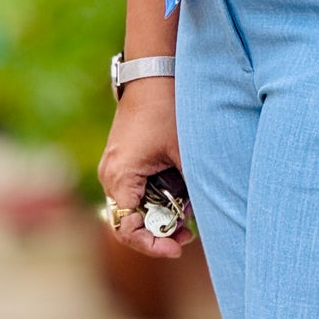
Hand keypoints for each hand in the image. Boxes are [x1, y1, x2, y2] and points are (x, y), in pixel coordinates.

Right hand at [97, 77, 193, 257]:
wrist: (155, 72)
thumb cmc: (169, 109)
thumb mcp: (186, 154)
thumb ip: (191, 190)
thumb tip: (207, 220)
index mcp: (120, 177)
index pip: (126, 230)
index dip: (152, 244)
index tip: (178, 246)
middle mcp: (111, 176)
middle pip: (130, 223)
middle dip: (159, 232)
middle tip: (189, 235)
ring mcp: (116, 168)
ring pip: (135, 208)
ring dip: (160, 215)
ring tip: (189, 216)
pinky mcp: (125, 160)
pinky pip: (137, 191)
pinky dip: (157, 198)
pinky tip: (180, 196)